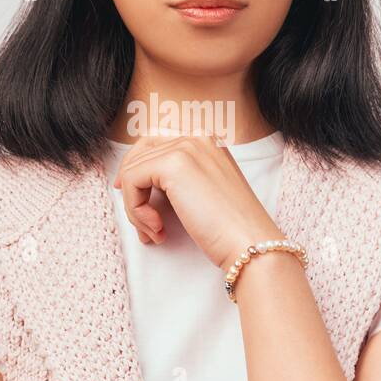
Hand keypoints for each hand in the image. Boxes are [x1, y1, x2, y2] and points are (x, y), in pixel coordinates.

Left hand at [111, 132, 284, 270]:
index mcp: (206, 142)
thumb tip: (132, 183)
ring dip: (136, 209)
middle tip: (143, 224)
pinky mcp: (172, 164)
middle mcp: (196, 137)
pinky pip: (131, 181)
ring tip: (155, 232)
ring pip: (132, 171)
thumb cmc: (230, 229)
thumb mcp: (202, 193)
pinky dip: (136, 209)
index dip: (137, 173)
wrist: (249, 243)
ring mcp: (185, 147)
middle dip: (133, 190)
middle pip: (139, 153)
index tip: (135, 202)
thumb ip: (177, 181)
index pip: (155, 145)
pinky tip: (158, 228)